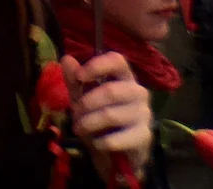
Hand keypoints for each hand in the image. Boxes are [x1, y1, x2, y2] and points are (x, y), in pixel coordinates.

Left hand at [64, 53, 152, 178]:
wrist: (115, 153)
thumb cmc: (98, 118)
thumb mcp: (81, 98)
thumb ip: (74, 80)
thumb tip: (67, 59)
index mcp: (123, 77)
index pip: (117, 61)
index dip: (97, 66)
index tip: (79, 76)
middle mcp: (138, 92)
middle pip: (111, 90)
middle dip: (86, 103)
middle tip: (75, 112)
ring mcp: (144, 114)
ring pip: (111, 115)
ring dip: (89, 123)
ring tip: (80, 128)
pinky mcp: (145, 136)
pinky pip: (117, 138)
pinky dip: (100, 141)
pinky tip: (97, 143)